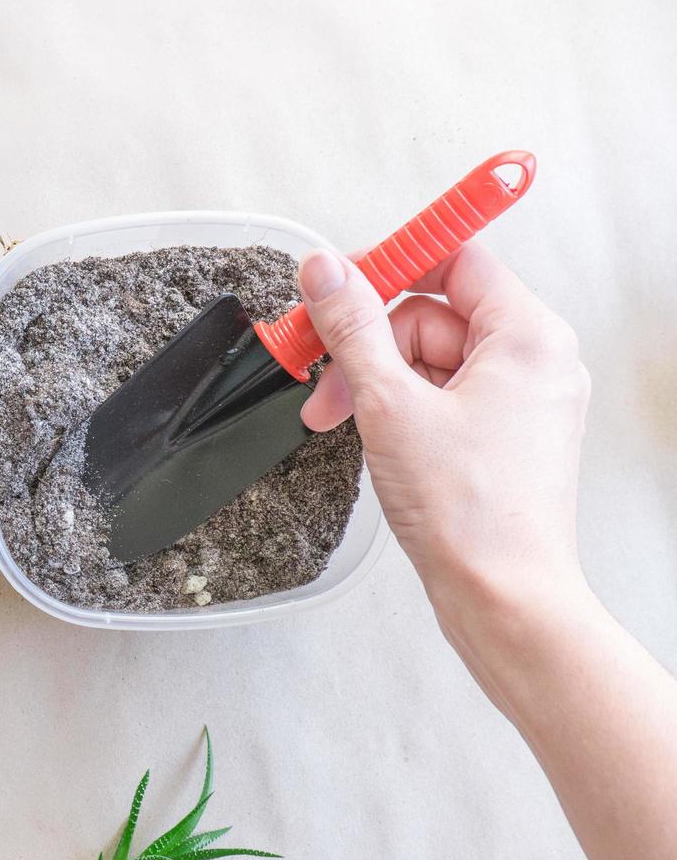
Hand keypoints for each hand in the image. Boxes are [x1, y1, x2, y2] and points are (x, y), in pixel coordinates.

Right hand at [297, 246, 676, 859]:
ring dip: (375, 381)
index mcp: (527, 337)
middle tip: (323, 380)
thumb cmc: (468, 512)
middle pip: (433, 314)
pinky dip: (398, 409)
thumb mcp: (390, 405)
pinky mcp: (502, 437)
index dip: (394, 265)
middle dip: (368, 342)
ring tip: (337, 421)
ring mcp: (521, 401)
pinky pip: (440, 396)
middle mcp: (535, 361)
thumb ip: (353, 327)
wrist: (503, 599)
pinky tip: (371, 440)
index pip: (457, 260)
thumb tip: (325, 268)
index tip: (342, 282)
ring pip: (430, 359)